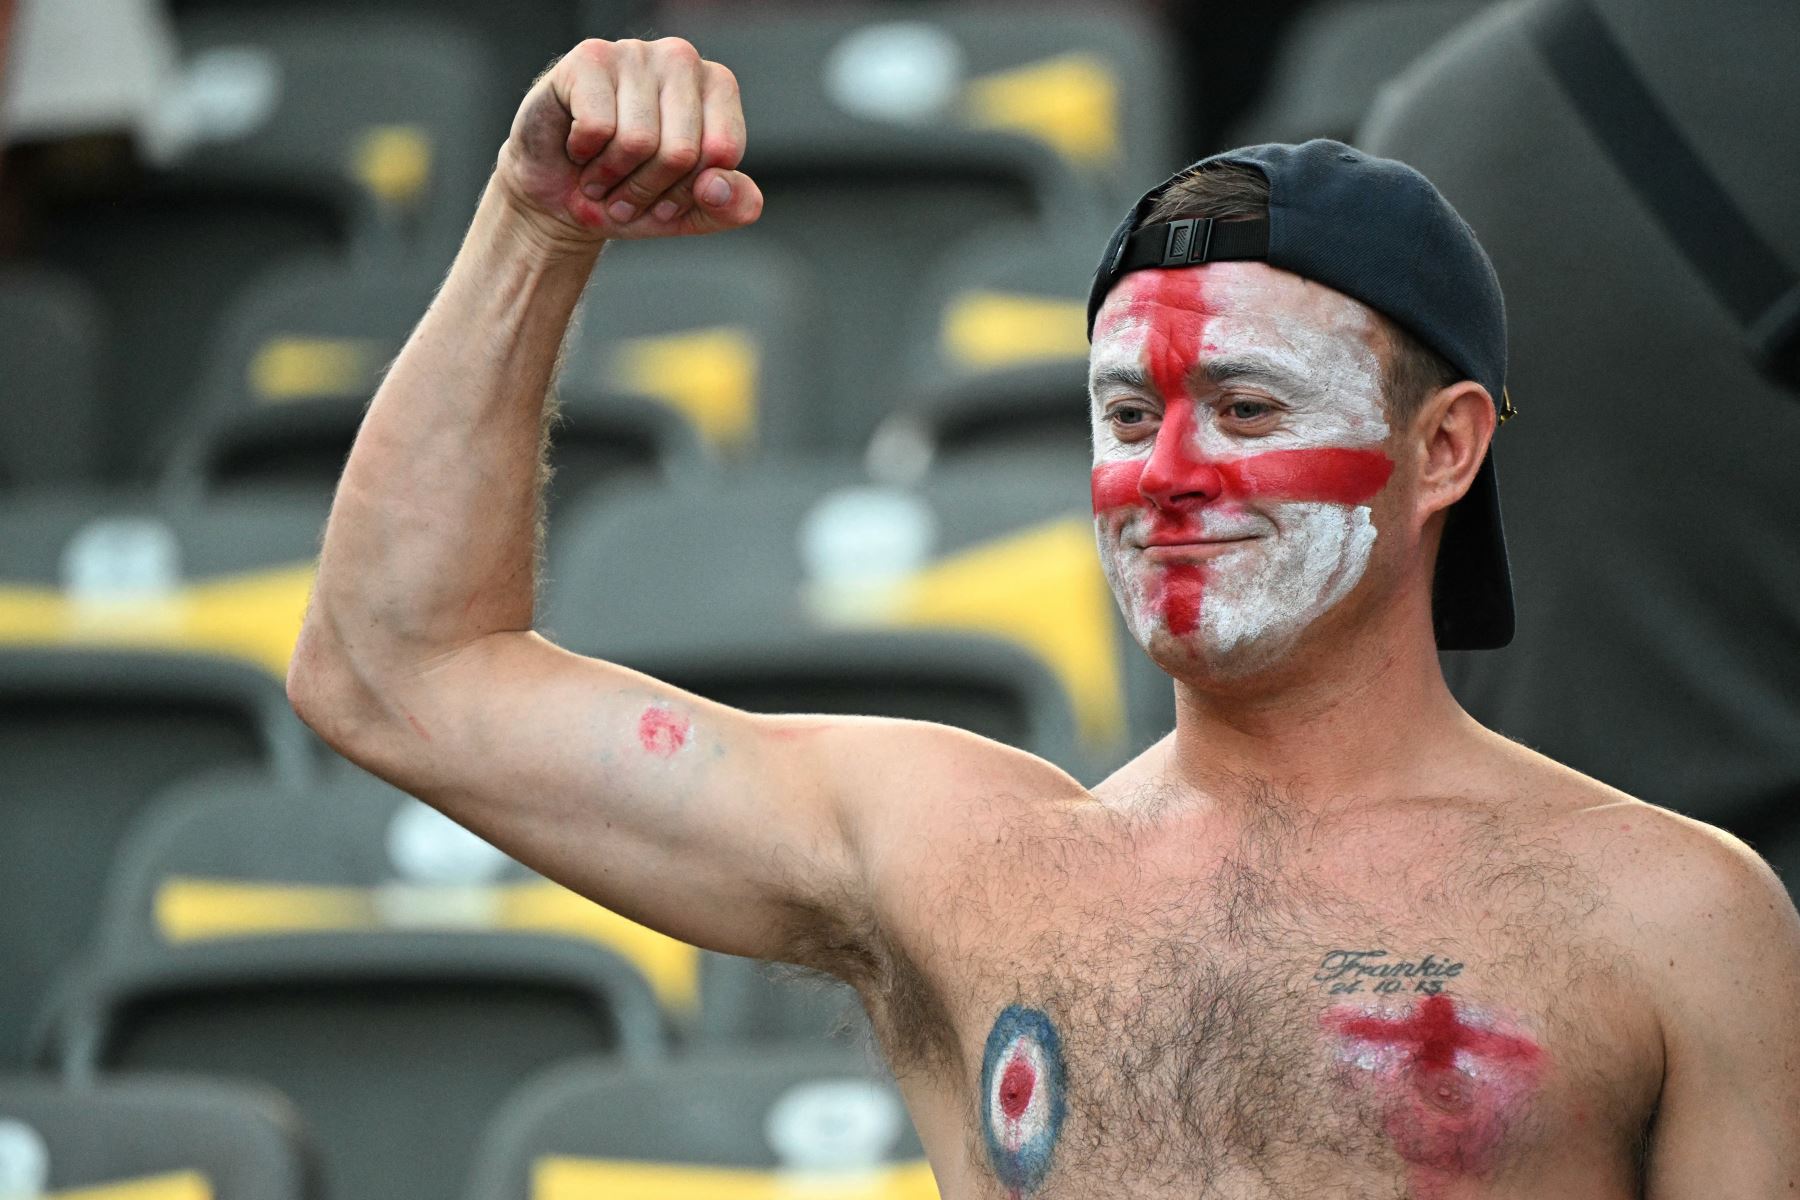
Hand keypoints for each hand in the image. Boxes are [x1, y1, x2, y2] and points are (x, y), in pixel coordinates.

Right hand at [495, 37, 761, 248]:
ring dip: (613, 177)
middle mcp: (682, 59)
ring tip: (600, 176)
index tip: (666, 200)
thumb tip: (717, 185)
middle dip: (648, 190)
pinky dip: (584, 153)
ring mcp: (635, 52)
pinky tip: (579, 147)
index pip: (722, 153)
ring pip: (638, 141)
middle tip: (624, 196)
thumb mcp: (692, 214)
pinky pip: (597, 126)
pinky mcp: (589, 58)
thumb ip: (732, 207)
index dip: (689, 193)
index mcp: (718, 87)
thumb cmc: (632, 195)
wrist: (560, 198)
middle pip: (681, 151)